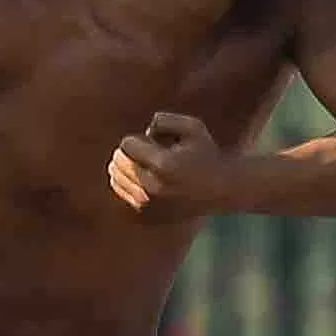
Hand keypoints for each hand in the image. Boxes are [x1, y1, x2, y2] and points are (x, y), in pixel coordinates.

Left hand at [106, 110, 236, 218]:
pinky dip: (129, 182)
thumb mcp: (192, 126)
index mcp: (163, 165)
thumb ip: (163, 120)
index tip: (157, 143)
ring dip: (129, 167)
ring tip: (151, 166)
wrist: (220, 190)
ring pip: (115, 176)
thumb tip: (142, 133)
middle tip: (154, 154)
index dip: (139, 139)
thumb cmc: (205, 153)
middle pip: (118, 161)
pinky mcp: (145, 215)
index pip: (127, 144)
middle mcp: (152, 188)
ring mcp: (147, 204)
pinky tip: (147, 179)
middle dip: (132, 152)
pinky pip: (121, 191)